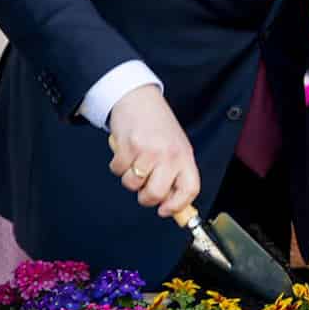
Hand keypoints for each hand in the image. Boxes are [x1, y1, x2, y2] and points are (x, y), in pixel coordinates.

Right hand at [106, 85, 200, 218]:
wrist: (139, 99)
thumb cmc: (158, 126)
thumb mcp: (176, 147)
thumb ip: (176, 172)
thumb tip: (171, 204)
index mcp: (185, 156)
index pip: (190, 189)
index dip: (178, 206)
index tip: (165, 210)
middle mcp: (169, 155)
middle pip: (157, 194)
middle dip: (146, 198)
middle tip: (144, 188)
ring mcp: (148, 151)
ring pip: (133, 184)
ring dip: (129, 178)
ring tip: (135, 161)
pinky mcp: (128, 146)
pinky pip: (118, 170)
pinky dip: (118, 165)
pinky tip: (125, 151)